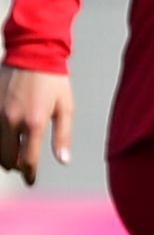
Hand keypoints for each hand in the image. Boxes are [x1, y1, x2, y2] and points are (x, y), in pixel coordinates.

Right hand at [0, 66, 72, 184]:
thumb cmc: (54, 82)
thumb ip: (63, 136)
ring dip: (3, 156)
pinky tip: (5, 141)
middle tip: (23, 168)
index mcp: (33, 123)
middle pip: (6, 158)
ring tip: (13, 157)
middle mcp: (11, 120)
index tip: (31, 181)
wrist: (32, 53)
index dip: (29, 174)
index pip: (28, 160)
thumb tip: (63, 161)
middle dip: (15, 167)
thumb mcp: (66, 108)